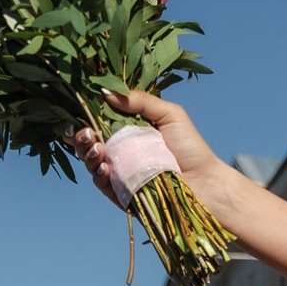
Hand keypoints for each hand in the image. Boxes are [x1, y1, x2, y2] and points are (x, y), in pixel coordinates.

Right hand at [71, 89, 228, 212]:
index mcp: (127, 132)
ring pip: (91, 163)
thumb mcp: (169, 115)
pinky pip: (103, 185)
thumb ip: (141, 101)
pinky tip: (103, 167)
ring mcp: (120, 173)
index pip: (96, 122)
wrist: (207, 181)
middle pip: (88, 143)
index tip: (79, 112)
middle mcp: (120, 152)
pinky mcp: (123, 194)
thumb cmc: (191, 148)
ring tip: (96, 148)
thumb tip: (105, 91)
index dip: (84, 117)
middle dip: (80, 137)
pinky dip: (99, 175)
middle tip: (87, 133)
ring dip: (87, 154)